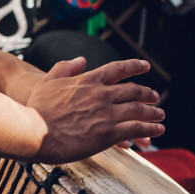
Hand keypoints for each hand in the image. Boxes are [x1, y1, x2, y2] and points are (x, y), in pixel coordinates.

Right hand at [25, 57, 164, 163]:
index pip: (118, 69)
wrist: (34, 131)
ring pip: (139, 110)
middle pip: (133, 90)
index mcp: (89, 80)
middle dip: (147, 93)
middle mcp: (102, 94)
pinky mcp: (108, 133)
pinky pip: (136, 129)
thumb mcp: (47, 81)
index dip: (134, 66)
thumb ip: (65, 67)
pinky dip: (149, 129)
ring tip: (160, 115)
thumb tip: (80, 59)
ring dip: (153, 112)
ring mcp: (107, 114)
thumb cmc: (36, 109)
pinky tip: (156, 131)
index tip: (145, 66)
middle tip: (155, 97)